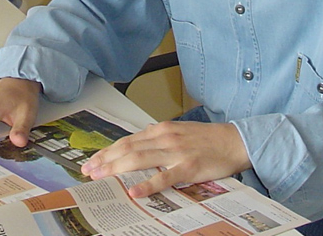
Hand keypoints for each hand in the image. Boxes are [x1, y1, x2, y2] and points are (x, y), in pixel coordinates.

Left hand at [80, 121, 250, 197]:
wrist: (235, 140)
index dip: (108, 151)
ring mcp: (175, 152)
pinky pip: (164, 177)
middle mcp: (164, 138)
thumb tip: (138, 143)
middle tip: (88, 171)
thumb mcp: (178, 132)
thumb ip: (158, 138)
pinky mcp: (188, 167)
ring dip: (116, 169)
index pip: (127, 140)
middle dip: (105, 160)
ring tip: (101, 178)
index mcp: (160, 130)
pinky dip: (147, 185)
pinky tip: (134, 192)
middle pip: (127, 149)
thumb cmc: (207, 139)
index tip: (93, 160)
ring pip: (139, 159)